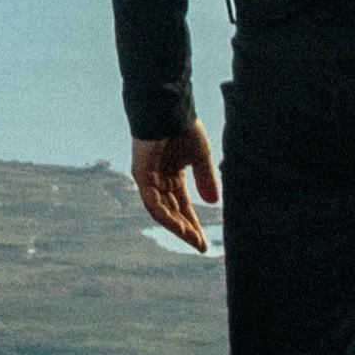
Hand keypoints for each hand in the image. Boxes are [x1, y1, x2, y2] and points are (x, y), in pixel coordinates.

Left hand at [131, 124, 218, 251]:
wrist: (169, 109)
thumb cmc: (183, 127)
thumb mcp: (201, 157)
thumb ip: (206, 178)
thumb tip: (213, 203)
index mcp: (172, 175)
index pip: (182, 206)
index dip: (193, 223)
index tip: (204, 242)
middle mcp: (159, 180)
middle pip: (173, 212)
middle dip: (187, 229)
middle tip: (200, 245)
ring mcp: (148, 179)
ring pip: (162, 211)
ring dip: (177, 227)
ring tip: (192, 240)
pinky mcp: (141, 175)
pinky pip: (152, 202)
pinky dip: (164, 215)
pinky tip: (178, 226)